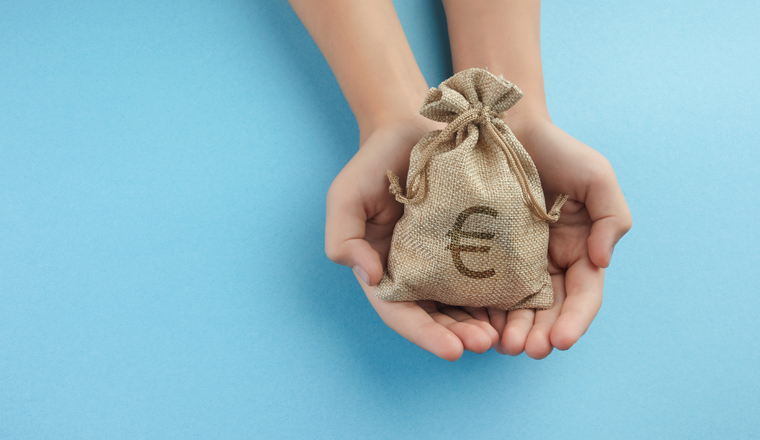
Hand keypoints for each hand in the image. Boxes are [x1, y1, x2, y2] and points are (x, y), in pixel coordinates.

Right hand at [325, 116, 501, 360]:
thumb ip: (343, 239)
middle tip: (487, 342)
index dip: (425, 334)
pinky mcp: (474, 241)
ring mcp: (447, 258)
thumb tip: (370, 276)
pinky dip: (502, 293)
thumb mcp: (344, 198)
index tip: (453, 350)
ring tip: (506, 334)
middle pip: (437, 315)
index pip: (401, 312)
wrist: (410, 128)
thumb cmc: (372, 164)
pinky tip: (520, 304)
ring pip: (466, 301)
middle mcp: (417, 271)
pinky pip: (488, 272)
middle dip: (461, 334)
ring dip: (484, 322)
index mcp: (385, 269)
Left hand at [494, 113, 632, 358]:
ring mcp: (513, 262)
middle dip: (542, 334)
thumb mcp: (596, 176)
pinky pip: (484, 290)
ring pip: (517, 308)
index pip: (583, 295)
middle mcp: (547, 264)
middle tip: (528, 350)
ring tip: (504, 346)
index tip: (563, 340)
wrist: (502, 127)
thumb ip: (612, 217)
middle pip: (549, 311)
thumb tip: (600, 263)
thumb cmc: (554, 149)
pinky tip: (478, 325)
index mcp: (578, 251)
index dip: (576, 320)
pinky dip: (485, 312)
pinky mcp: (482, 257)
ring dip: (515, 331)